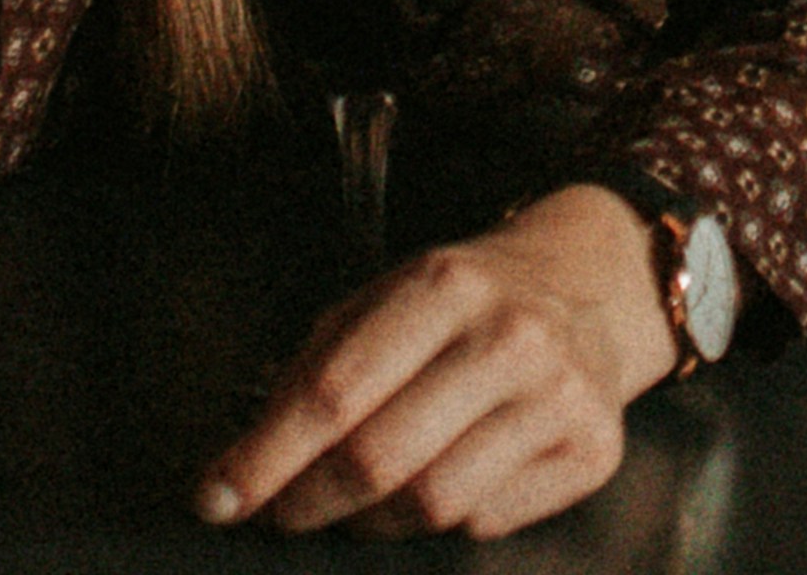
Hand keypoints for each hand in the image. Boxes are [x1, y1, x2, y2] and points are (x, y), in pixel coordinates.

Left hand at [196, 194, 670, 538]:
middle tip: (277, 513)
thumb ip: (315, 368)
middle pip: (378, 459)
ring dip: (372, 522)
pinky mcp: (591, 450)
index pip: (335, 391)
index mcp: (444, 284)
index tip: (214, 498)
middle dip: (307, 502)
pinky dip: (443, 522)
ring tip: (356, 503)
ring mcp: (558, 396)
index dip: (264, 457)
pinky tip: (439, 482)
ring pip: (431, 506)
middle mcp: (508, 336)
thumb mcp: (385, 298)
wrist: (591, 282)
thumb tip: (241, 465)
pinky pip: (485, 524)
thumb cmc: (464, 299)